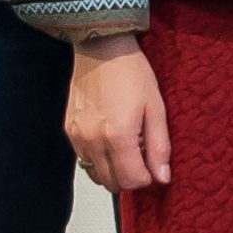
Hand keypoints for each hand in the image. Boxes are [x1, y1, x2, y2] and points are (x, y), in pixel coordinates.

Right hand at [68, 35, 169, 191]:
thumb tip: (163, 177)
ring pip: (96, 174)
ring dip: (113, 170)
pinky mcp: (69, 131)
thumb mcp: (156, 107)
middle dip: (130, 177)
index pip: (131, 180)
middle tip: (141, 155)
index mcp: (118, 136)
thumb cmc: (132, 73)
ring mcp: (77, 137)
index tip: (153, 166)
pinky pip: (84, 159)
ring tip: (126, 145)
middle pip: (112, 183)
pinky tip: (110, 138)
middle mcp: (93, 141)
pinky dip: (98, 158)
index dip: (147, 178)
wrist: (102, 49)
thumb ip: (159, 146)